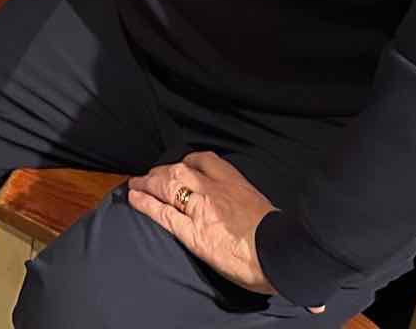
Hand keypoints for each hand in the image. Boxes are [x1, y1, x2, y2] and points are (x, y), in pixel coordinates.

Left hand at [128, 154, 295, 303]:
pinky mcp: (192, 232)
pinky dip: (146, 203)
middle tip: (150, 175)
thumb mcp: (263, 208)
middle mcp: (214, 189)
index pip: (206, 160)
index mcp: (235, 182)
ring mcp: (200, 208)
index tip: (180, 164)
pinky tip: (134, 199)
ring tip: (136, 184)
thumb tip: (243, 211)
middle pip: (180, 171)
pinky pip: (163, 213)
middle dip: (162, 172)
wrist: (281, 253)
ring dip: (148, 183)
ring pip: (167, 187)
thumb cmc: (279, 236)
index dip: (188, 161)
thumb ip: (246, 203)